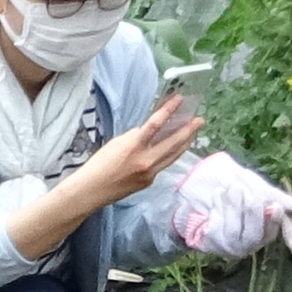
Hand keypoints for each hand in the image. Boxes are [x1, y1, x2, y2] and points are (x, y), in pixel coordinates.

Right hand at [87, 92, 204, 204]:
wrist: (91, 190)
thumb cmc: (99, 165)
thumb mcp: (116, 143)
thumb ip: (135, 137)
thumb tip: (149, 133)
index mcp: (134, 146)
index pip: (156, 123)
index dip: (169, 110)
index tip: (179, 100)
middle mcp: (146, 160)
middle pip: (173, 142)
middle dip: (189, 130)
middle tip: (199, 120)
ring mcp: (150, 173)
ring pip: (173, 155)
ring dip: (185, 143)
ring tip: (192, 133)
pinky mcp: (149, 181)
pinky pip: (163, 165)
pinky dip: (169, 155)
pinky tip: (174, 149)